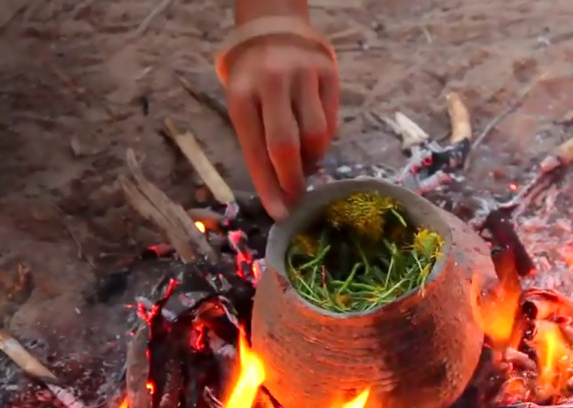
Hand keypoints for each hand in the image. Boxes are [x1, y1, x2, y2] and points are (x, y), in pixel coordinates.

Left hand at [218, 22, 338, 220]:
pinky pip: (330, 121)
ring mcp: (302, 76)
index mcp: (241, 95)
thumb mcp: (242, 103)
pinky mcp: (327, 73)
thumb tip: (281, 189)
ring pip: (315, 135)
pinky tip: (315, 143)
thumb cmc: (252, 78)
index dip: (268, 186)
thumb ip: (257, 140)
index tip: (279, 214)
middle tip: (297, 196)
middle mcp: (271, 83)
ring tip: (306, 164)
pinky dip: (324, 141)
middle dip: (292, 179)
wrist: (273, 29)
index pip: (255, 150)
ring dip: (312, 160)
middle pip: (286, 145)